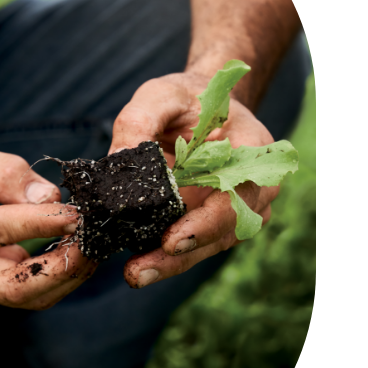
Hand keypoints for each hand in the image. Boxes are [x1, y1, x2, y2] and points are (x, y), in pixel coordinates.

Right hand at [0, 142, 96, 308]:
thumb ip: (1, 174)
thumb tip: (48, 196)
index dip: (39, 223)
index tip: (75, 212)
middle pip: (15, 288)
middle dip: (62, 270)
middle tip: (93, 242)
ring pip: (28, 297)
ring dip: (67, 276)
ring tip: (92, 244)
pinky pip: (29, 291)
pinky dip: (58, 275)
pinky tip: (76, 251)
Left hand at [109, 72, 277, 288]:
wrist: (199, 105)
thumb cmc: (185, 97)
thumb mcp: (160, 94)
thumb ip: (139, 120)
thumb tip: (116, 160)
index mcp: (251, 153)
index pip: (236, 195)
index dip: (206, 223)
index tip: (172, 240)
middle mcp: (251, 187)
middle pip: (222, 231)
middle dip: (180, 255)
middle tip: (138, 272)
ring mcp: (234, 208)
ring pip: (207, 246)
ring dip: (170, 263)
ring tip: (134, 273)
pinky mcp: (211, 220)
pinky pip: (193, 243)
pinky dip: (167, 256)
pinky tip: (139, 264)